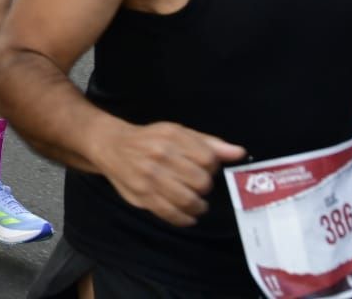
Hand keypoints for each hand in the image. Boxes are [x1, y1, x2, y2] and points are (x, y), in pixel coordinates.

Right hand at [95, 122, 246, 226]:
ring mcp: (150, 177)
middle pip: (201, 181)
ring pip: (188, 200)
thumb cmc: (150, 139)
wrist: (112, 145)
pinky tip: (188, 216)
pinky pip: (170, 214)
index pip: (208, 160)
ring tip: (197, 204)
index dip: (212, 167)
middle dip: (204, 186)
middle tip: (198, 185)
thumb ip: (209, 143)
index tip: (205, 168)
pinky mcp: (142, 195)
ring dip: (198, 206)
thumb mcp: (178, 133)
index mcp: (172, 137)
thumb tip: (239, 153)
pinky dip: (184, 219)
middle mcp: (160, 156)